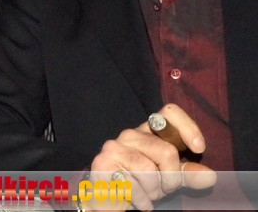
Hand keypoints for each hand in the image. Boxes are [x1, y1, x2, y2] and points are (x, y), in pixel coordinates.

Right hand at [87, 104, 214, 210]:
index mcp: (149, 131)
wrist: (110, 198)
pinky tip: (136, 200)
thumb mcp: (170, 176)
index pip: (169, 113)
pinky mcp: (102, 164)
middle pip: (167, 151)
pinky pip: (134, 186)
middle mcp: (130, 134)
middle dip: (171, 178)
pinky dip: (141, 200)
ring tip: (147, 194)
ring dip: (154, 191)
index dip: (187, 127)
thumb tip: (210, 176)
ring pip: (150, 171)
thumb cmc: (143, 183)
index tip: (198, 149)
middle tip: (162, 188)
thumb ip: (188, 173)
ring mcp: (114, 148)